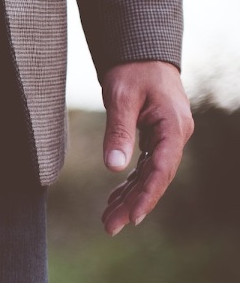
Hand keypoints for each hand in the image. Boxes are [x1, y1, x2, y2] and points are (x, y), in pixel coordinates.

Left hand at [99, 61, 193, 235]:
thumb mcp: (120, 98)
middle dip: (134, 204)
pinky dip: (128, 185)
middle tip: (110, 227)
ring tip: (107, 222)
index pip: (162, 168)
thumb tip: (114, 167)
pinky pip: (143, 168)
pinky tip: (114, 202)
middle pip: (156, 178)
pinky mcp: (155, 140)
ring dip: (129, 199)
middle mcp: (175, 136)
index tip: (133, 217)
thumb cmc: (132, 71)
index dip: (148, 195)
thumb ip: (118, 131)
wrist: (141, 55)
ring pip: (149, 176)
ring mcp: (166, 139)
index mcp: (173, 126)